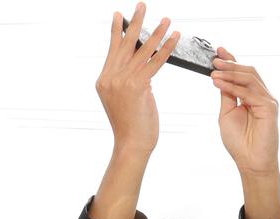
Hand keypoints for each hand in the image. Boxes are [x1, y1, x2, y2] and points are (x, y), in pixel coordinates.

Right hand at [96, 3, 178, 155]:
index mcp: (104, 80)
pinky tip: (175, 37)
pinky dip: (167, 48)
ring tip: (166, 19)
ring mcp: (122, 81)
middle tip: (142, 5)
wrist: (131, 143)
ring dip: (156, 32)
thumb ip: (129, 81)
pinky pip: (155, 62)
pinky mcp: (137, 86)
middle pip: (124, 44)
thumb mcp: (125, 99)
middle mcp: (110, 78)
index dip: (116, 31)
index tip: (119, 15)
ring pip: (142, 51)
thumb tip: (141, 66)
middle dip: (134, 23)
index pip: (113, 50)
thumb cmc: (131, 125)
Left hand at [211, 48, 279, 218]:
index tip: (218, 51)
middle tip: (214, 59)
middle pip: (248, 72)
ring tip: (214, 69)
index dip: (231, 61)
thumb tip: (219, 78)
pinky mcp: (270, 107)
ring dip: (230, 72)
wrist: (250, 161)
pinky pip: (250, 92)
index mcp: (251, 96)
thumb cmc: (239, 142)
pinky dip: (233, 86)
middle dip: (230, 64)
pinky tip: (219, 83)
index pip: (242, 74)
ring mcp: (267, 100)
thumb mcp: (227, 114)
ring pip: (249, 78)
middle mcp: (261, 96)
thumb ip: (227, 96)